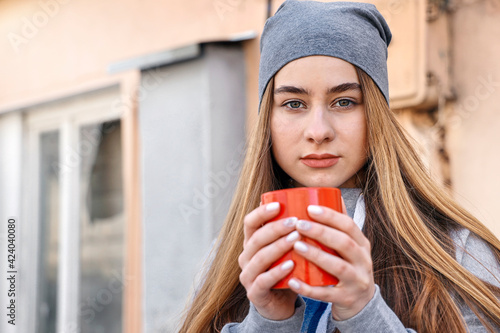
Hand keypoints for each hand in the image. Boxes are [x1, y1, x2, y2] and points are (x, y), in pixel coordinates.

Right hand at [238, 202, 299, 319]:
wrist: (281, 304)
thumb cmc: (287, 270)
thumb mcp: (288, 249)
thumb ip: (293, 230)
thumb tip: (317, 203)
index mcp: (251, 243)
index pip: (250, 222)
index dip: (261, 212)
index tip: (279, 205)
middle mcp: (246, 257)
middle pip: (256, 238)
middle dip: (276, 228)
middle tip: (296, 222)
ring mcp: (248, 276)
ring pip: (260, 258)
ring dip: (278, 247)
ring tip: (296, 239)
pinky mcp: (255, 293)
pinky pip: (264, 280)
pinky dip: (277, 272)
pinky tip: (292, 265)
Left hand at [287, 203, 374, 320]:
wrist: (361, 304)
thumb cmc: (348, 266)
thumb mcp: (350, 246)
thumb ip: (340, 224)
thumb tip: (329, 193)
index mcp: (362, 245)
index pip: (349, 226)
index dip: (331, 216)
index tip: (309, 208)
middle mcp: (363, 262)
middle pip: (345, 244)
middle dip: (321, 232)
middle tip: (298, 224)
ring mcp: (357, 282)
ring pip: (338, 268)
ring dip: (317, 256)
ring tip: (296, 246)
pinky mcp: (346, 299)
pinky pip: (326, 294)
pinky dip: (309, 288)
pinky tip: (292, 281)